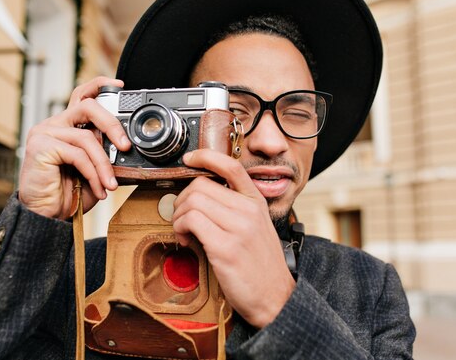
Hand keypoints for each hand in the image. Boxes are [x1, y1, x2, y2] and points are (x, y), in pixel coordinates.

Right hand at [19, 77, 131, 219]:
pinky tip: (98, 188)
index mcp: (66, 125)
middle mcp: (54, 124)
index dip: (100, 86)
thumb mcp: (94, 169)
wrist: (47, 216)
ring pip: (87, 137)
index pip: (81, 96)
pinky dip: (93, 172)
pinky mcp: (40, 146)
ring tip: (110, 184)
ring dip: (104, 164)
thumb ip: (105, 153)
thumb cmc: (69, 193)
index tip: (121, 86)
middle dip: (112, 125)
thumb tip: (126, 146)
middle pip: (87, 106)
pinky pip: (78, 154)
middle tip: (126, 146)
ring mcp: (45, 133)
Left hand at [172, 149, 295, 328]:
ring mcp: (238, 227)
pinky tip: (186, 240)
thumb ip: (234, 208)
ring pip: (193, 201)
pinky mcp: (225, 247)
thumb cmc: (260, 266)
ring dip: (179, 216)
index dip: (206, 156)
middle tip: (182, 217)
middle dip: (182, 199)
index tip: (190, 158)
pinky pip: (192, 221)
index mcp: (256, 202)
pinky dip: (180, 228)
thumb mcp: (255, 227)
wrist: (276, 298)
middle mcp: (249, 210)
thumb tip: (199, 197)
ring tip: (184, 231)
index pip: (231, 166)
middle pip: (201, 185)